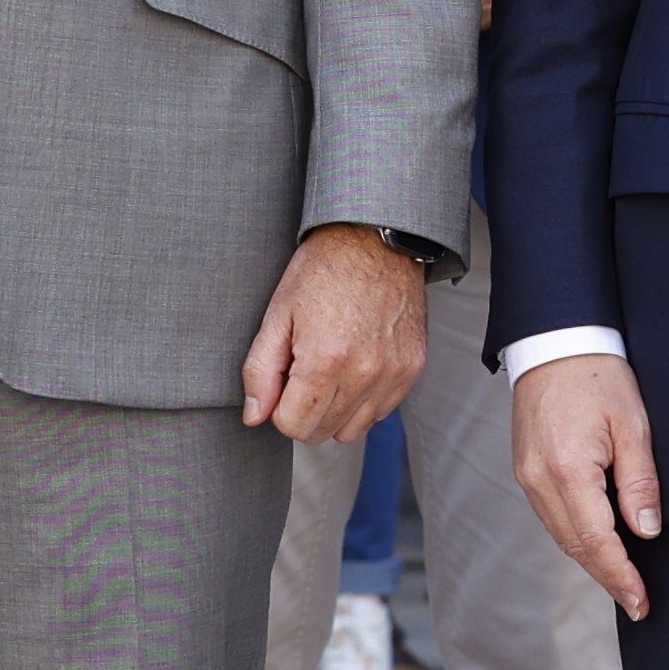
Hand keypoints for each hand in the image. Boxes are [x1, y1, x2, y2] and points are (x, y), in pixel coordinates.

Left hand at [240, 224, 429, 441]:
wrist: (376, 237)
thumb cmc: (324, 269)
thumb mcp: (278, 313)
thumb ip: (261, 371)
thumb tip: (255, 416)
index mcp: (325, 362)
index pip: (293, 426)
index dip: (279, 407)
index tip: (284, 377)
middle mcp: (364, 374)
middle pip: (322, 432)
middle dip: (305, 410)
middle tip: (305, 368)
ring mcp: (393, 373)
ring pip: (352, 430)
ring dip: (335, 410)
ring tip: (332, 369)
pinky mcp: (412, 368)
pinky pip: (381, 411)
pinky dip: (364, 399)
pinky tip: (356, 365)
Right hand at [512, 352, 662, 617]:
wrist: (555, 341)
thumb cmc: (599, 377)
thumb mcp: (633, 425)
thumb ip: (640, 481)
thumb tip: (645, 531)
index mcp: (568, 470)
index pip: (597, 541)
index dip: (620, 576)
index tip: (641, 601)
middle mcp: (539, 481)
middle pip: (575, 547)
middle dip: (607, 578)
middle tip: (637, 602)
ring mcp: (527, 477)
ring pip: (560, 536)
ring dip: (591, 561)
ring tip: (623, 580)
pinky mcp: (525, 470)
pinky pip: (552, 517)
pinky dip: (576, 537)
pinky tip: (598, 544)